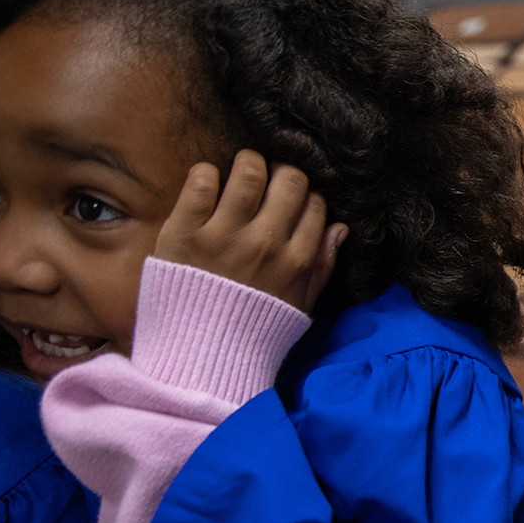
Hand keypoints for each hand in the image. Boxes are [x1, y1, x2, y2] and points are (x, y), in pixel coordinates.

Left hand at [154, 150, 346, 313]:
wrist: (200, 357)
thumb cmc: (255, 331)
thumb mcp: (301, 306)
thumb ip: (323, 266)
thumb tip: (340, 227)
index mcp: (296, 261)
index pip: (315, 204)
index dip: (307, 197)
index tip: (294, 204)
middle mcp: (265, 244)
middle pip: (289, 179)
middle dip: (283, 174)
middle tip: (270, 184)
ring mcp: (223, 236)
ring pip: (248, 170)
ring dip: (248, 165)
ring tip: (241, 176)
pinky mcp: (184, 232)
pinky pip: (201, 180)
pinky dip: (206, 174)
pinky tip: (208, 186)